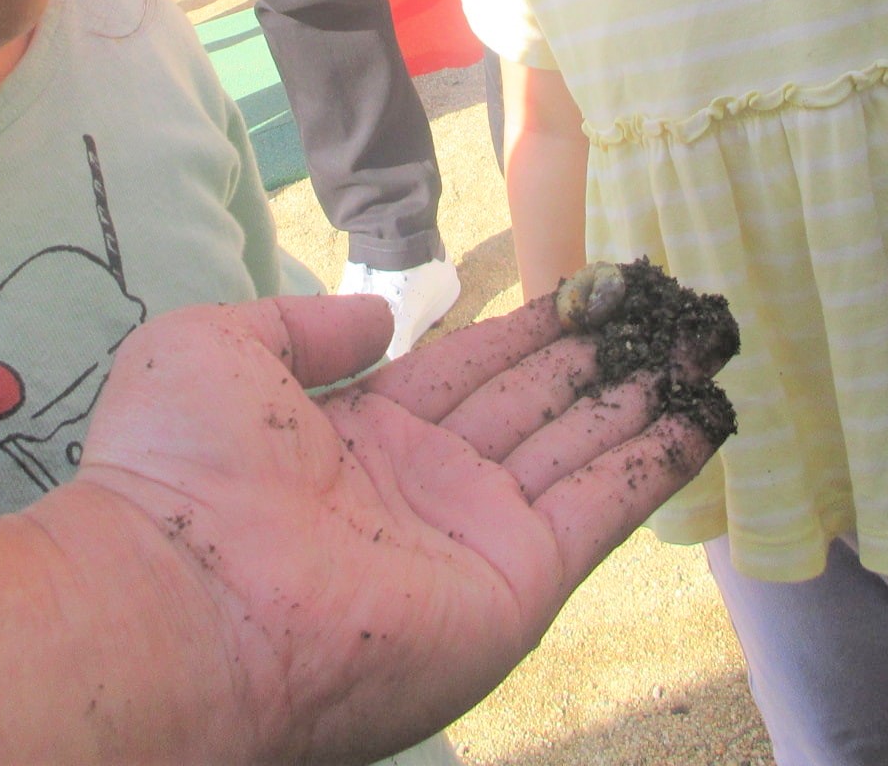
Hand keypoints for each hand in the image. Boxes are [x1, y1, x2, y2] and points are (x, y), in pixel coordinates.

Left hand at [57, 290, 730, 764]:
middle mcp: (426, 486)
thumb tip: (377, 324)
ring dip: (645, 396)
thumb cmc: (180, 468)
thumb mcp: (218, 350)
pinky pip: (599, 508)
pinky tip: (706, 415)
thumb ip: (305, 329)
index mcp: (358, 435)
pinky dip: (657, 462)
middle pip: (537, 404)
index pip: (471, 369)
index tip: (593, 286)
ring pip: (580, 448)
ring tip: (709, 345)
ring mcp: (474, 537)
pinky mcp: (515, 585)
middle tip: (675, 308)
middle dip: (604, 357)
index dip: (532, 329)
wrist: (179, 601)